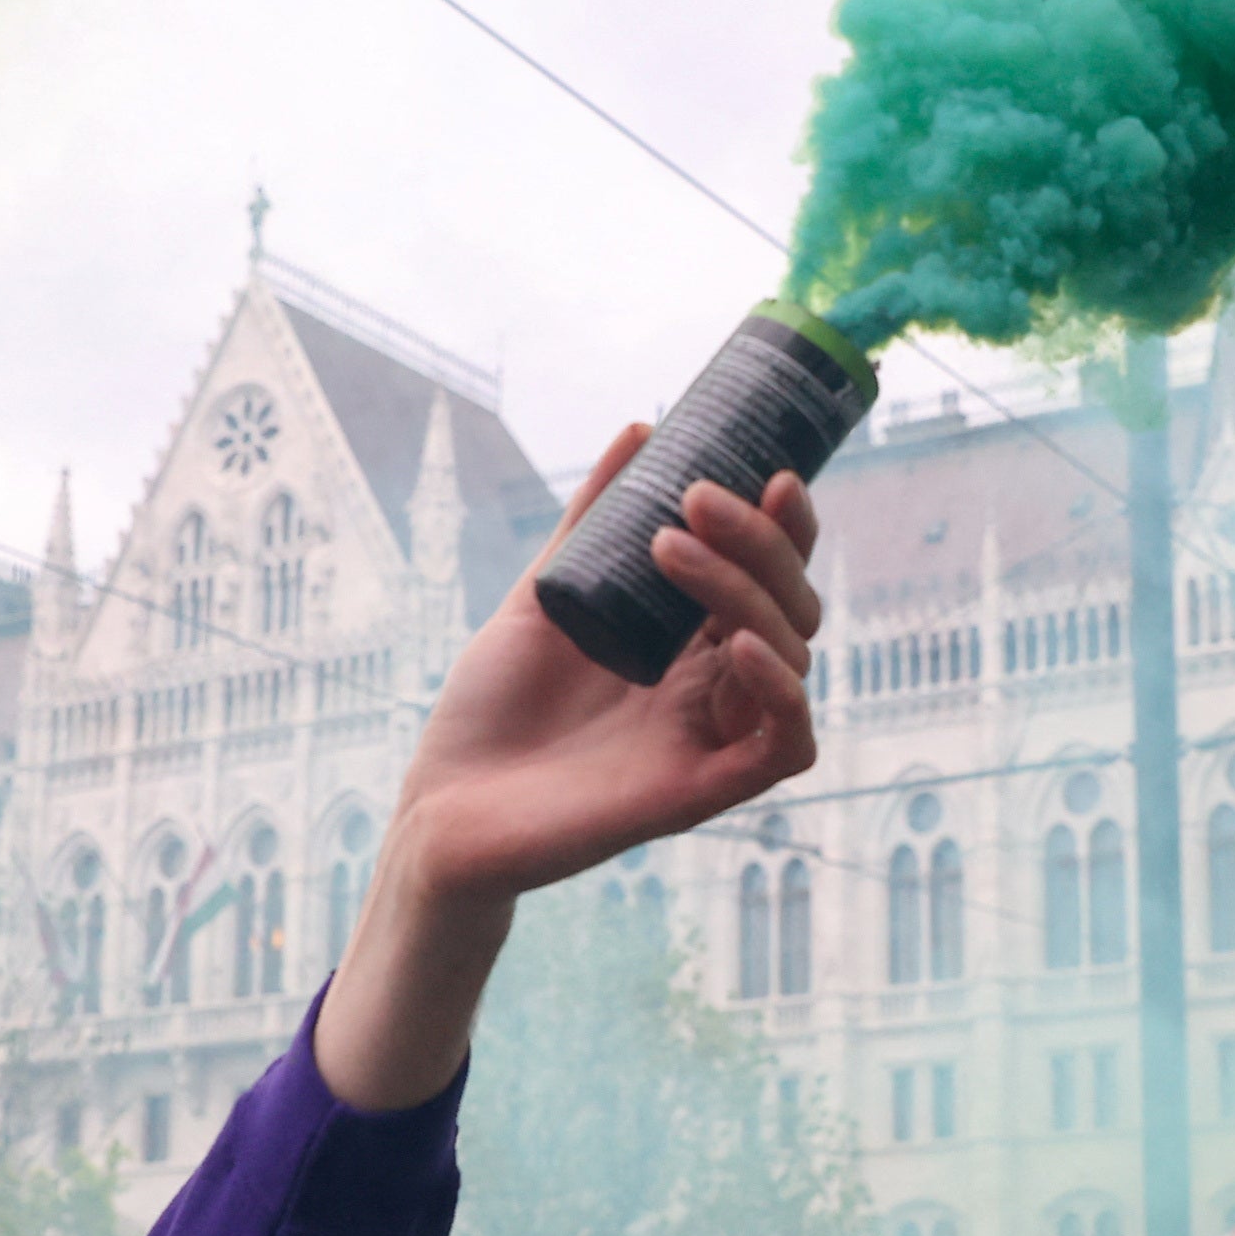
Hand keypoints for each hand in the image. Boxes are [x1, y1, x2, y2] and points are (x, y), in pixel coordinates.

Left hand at [317, 438, 820, 1110]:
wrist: (441, 804)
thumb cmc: (491, 710)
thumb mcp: (544, 594)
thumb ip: (592, 523)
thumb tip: (641, 430)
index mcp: (688, 643)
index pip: (770, 577)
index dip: (784, 527)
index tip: (766, 473)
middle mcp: (712, 687)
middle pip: (791, 607)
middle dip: (761, 543)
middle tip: (698, 499)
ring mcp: (710, 738)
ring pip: (793, 660)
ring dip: (748, 592)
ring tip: (669, 550)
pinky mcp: (700, 792)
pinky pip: (785, 746)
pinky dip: (781, 692)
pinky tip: (738, 648)